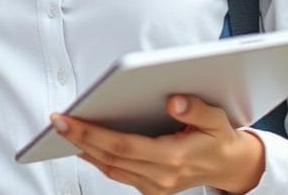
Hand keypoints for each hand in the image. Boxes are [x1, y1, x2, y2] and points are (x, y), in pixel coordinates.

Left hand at [52, 95, 265, 194]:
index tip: (68, 119)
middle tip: (57, 120)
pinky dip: (99, 160)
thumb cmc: (220, 139)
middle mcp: (162, 177)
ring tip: (66, 130)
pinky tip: (86, 145)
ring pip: (111, 169)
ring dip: (86, 149)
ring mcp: (156, 188)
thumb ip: (196, 110)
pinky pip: (119, 175)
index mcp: (175, 158)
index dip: (93, 133)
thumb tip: (173, 101)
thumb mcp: (217, 119)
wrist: (229, 167)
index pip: (123, 146)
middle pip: (111, 158)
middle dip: (80, 138)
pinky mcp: (152, 190)